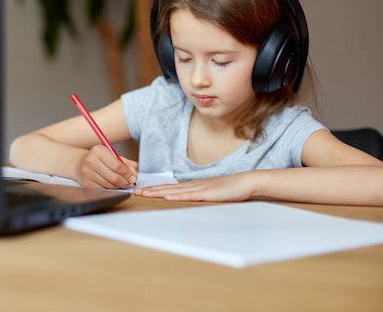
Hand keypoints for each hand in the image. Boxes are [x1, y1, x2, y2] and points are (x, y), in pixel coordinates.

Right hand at [77, 144, 138, 188]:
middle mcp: (91, 161)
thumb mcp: (112, 155)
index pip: (117, 165)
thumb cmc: (99, 158)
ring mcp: (87, 172)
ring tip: (120, 182)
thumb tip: (135, 173)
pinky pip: (103, 188)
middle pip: (114, 177)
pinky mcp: (86, 183)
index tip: (133, 177)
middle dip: (125, 182)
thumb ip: (126, 163)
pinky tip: (110, 183)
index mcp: (99, 150)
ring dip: (118, 185)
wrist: (79, 163)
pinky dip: (110, 188)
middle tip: (129, 182)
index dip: (128, 173)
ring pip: (109, 184)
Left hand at [134, 172, 255, 201]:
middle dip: (151, 190)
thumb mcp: (211, 192)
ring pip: (175, 191)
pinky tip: (167, 196)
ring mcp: (201, 188)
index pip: (170, 187)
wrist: (247, 182)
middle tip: (135, 191)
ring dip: (159, 192)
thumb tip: (186, 199)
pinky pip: (190, 195)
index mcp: (194, 185)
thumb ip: (199, 195)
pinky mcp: (209, 193)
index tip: (141, 190)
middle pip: (168, 187)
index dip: (155, 189)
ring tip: (145, 193)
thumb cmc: (231, 189)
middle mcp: (194, 185)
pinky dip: (178, 196)